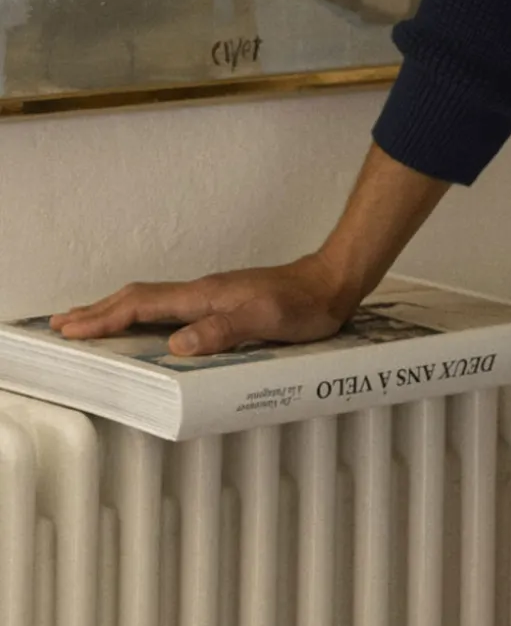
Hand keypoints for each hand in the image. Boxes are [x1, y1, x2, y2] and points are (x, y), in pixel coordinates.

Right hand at [48, 254, 362, 358]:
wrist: (332, 282)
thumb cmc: (304, 304)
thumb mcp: (266, 321)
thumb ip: (223, 331)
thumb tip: (177, 345)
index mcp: (205, 295)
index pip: (143, 305)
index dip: (105, 318)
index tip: (71, 329)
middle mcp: (203, 292)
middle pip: (140, 298)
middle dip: (99, 311)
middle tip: (62, 324)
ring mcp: (213, 295)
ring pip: (153, 300)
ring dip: (118, 311)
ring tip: (90, 323)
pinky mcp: (224, 302)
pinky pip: (170, 307)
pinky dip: (144, 314)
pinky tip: (145, 326)